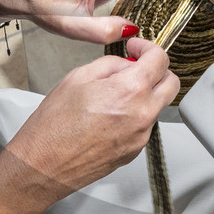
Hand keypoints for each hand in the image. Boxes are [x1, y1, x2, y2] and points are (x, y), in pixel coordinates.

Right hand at [0, 37, 179, 203]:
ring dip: (145, 94)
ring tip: (112, 94)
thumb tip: (128, 63)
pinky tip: (108, 115)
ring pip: (157, 105)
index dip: (147, 47)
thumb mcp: (78, 77)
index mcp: (130, 91)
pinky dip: (134, 115)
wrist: (42, 166)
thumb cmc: (53, 126)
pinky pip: (144, 125)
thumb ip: (111, 64)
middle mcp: (143, 115)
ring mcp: (141, 137)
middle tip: (135, 66)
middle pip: (171, 84)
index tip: (135, 48)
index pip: (160, 59)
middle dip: (157, 70)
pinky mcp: (134, 152)